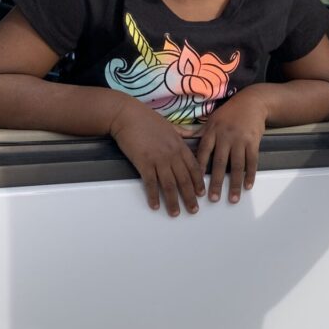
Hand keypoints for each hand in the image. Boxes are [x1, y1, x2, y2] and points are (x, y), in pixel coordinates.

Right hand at [110, 99, 204, 215]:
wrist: (127, 115)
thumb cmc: (146, 118)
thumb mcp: (169, 125)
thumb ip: (181, 134)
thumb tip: (191, 135)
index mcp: (180, 145)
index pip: (194, 167)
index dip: (198, 183)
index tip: (201, 194)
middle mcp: (172, 154)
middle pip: (184, 180)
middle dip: (190, 197)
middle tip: (193, 210)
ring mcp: (158, 159)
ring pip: (169, 184)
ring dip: (173, 201)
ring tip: (176, 213)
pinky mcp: (144, 162)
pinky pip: (151, 183)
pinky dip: (153, 196)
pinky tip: (155, 205)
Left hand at [194, 90, 267, 203]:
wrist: (252, 102)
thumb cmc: (229, 113)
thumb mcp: (212, 120)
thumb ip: (198, 132)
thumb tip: (178, 136)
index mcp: (212, 132)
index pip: (203, 153)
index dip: (199, 169)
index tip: (194, 184)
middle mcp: (225, 136)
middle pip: (219, 163)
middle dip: (215, 182)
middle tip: (213, 198)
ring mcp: (240, 139)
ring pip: (237, 165)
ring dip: (234, 184)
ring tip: (232, 198)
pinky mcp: (253, 141)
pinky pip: (252, 161)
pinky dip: (250, 175)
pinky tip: (247, 186)